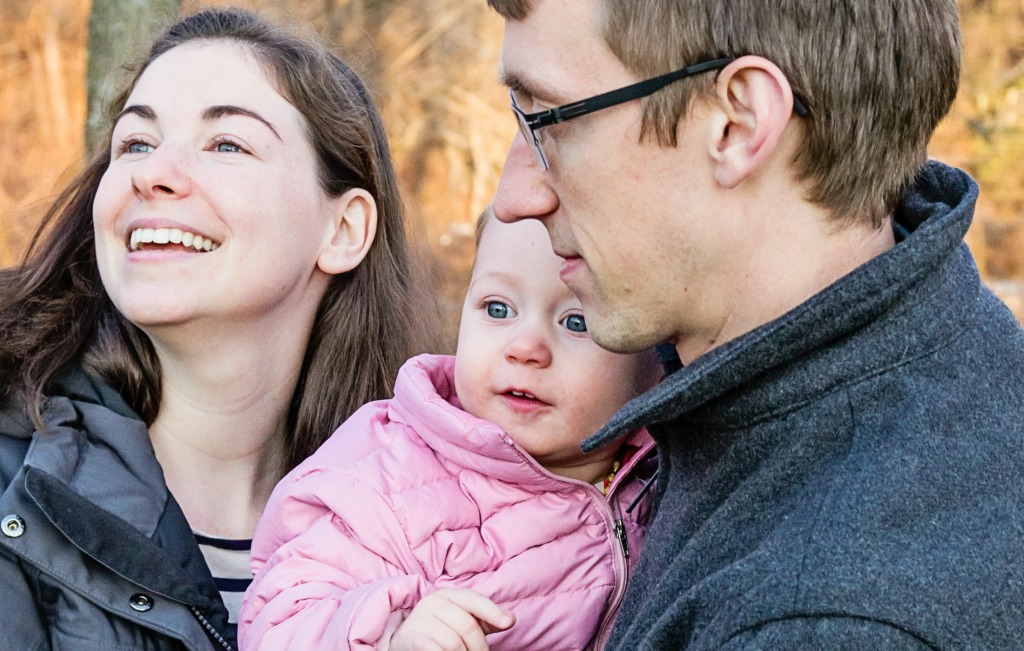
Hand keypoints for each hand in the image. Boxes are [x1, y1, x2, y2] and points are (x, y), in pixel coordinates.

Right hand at [390, 588, 515, 650]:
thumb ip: (486, 620)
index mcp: (449, 595)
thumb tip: (510, 619)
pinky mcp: (409, 637)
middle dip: (479, 647)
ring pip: (454, 643)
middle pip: (467, 626)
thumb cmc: (440, 632)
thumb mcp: (462, 621)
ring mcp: (420, 619)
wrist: (403, 642)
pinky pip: (434, 650)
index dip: (492, 611)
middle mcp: (433, 602)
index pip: (474, 600)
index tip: (507, 623)